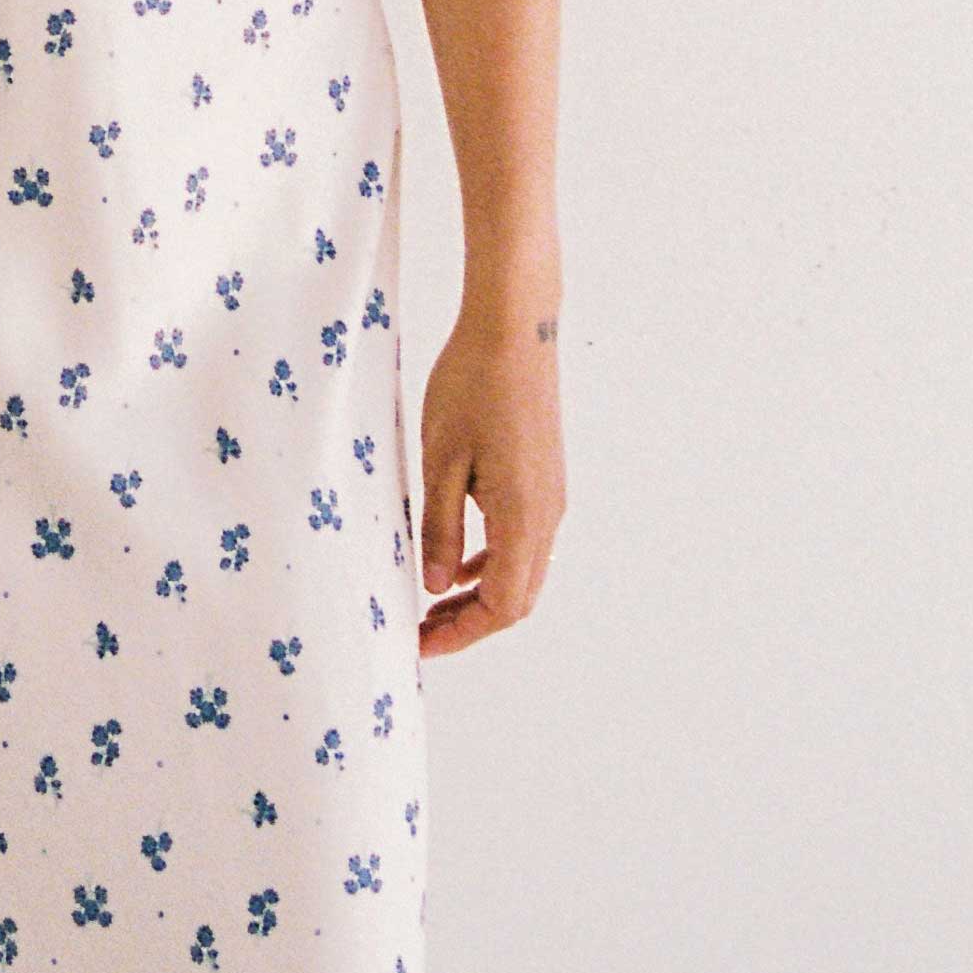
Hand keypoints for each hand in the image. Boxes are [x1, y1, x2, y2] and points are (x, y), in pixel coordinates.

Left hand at [415, 295, 565, 661]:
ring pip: (523, 570)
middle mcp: (547, 515)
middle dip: (471, 622)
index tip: (420, 643)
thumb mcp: (440, 461)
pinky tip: (458, 558)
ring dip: (481, 593)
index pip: (502, 604)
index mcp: (523, 517)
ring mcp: (551, 497)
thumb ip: (439, 529)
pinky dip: (492, 562)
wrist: (515, 329)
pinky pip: (523, 540)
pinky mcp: (544, 478)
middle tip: (423, 630)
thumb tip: (435, 587)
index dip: (462, 633)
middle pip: (518, 597)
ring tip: (433, 601)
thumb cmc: (472, 386)